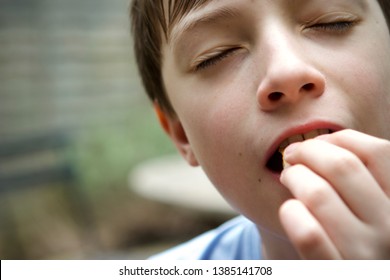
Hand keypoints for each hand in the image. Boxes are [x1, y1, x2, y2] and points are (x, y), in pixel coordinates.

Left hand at [279, 129, 389, 258]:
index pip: (378, 152)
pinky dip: (291, 213)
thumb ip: (362, 182)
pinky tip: (289, 209)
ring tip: (287, 177)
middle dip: (308, 151)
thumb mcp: (374, 211)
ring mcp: (364, 254)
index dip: (339, 138)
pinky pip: (307, 233)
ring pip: (318, 194)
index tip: (316, 142)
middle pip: (343, 166)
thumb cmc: (356, 240)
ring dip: (294, 176)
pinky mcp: (334, 272)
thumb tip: (322, 142)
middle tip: (292, 155)